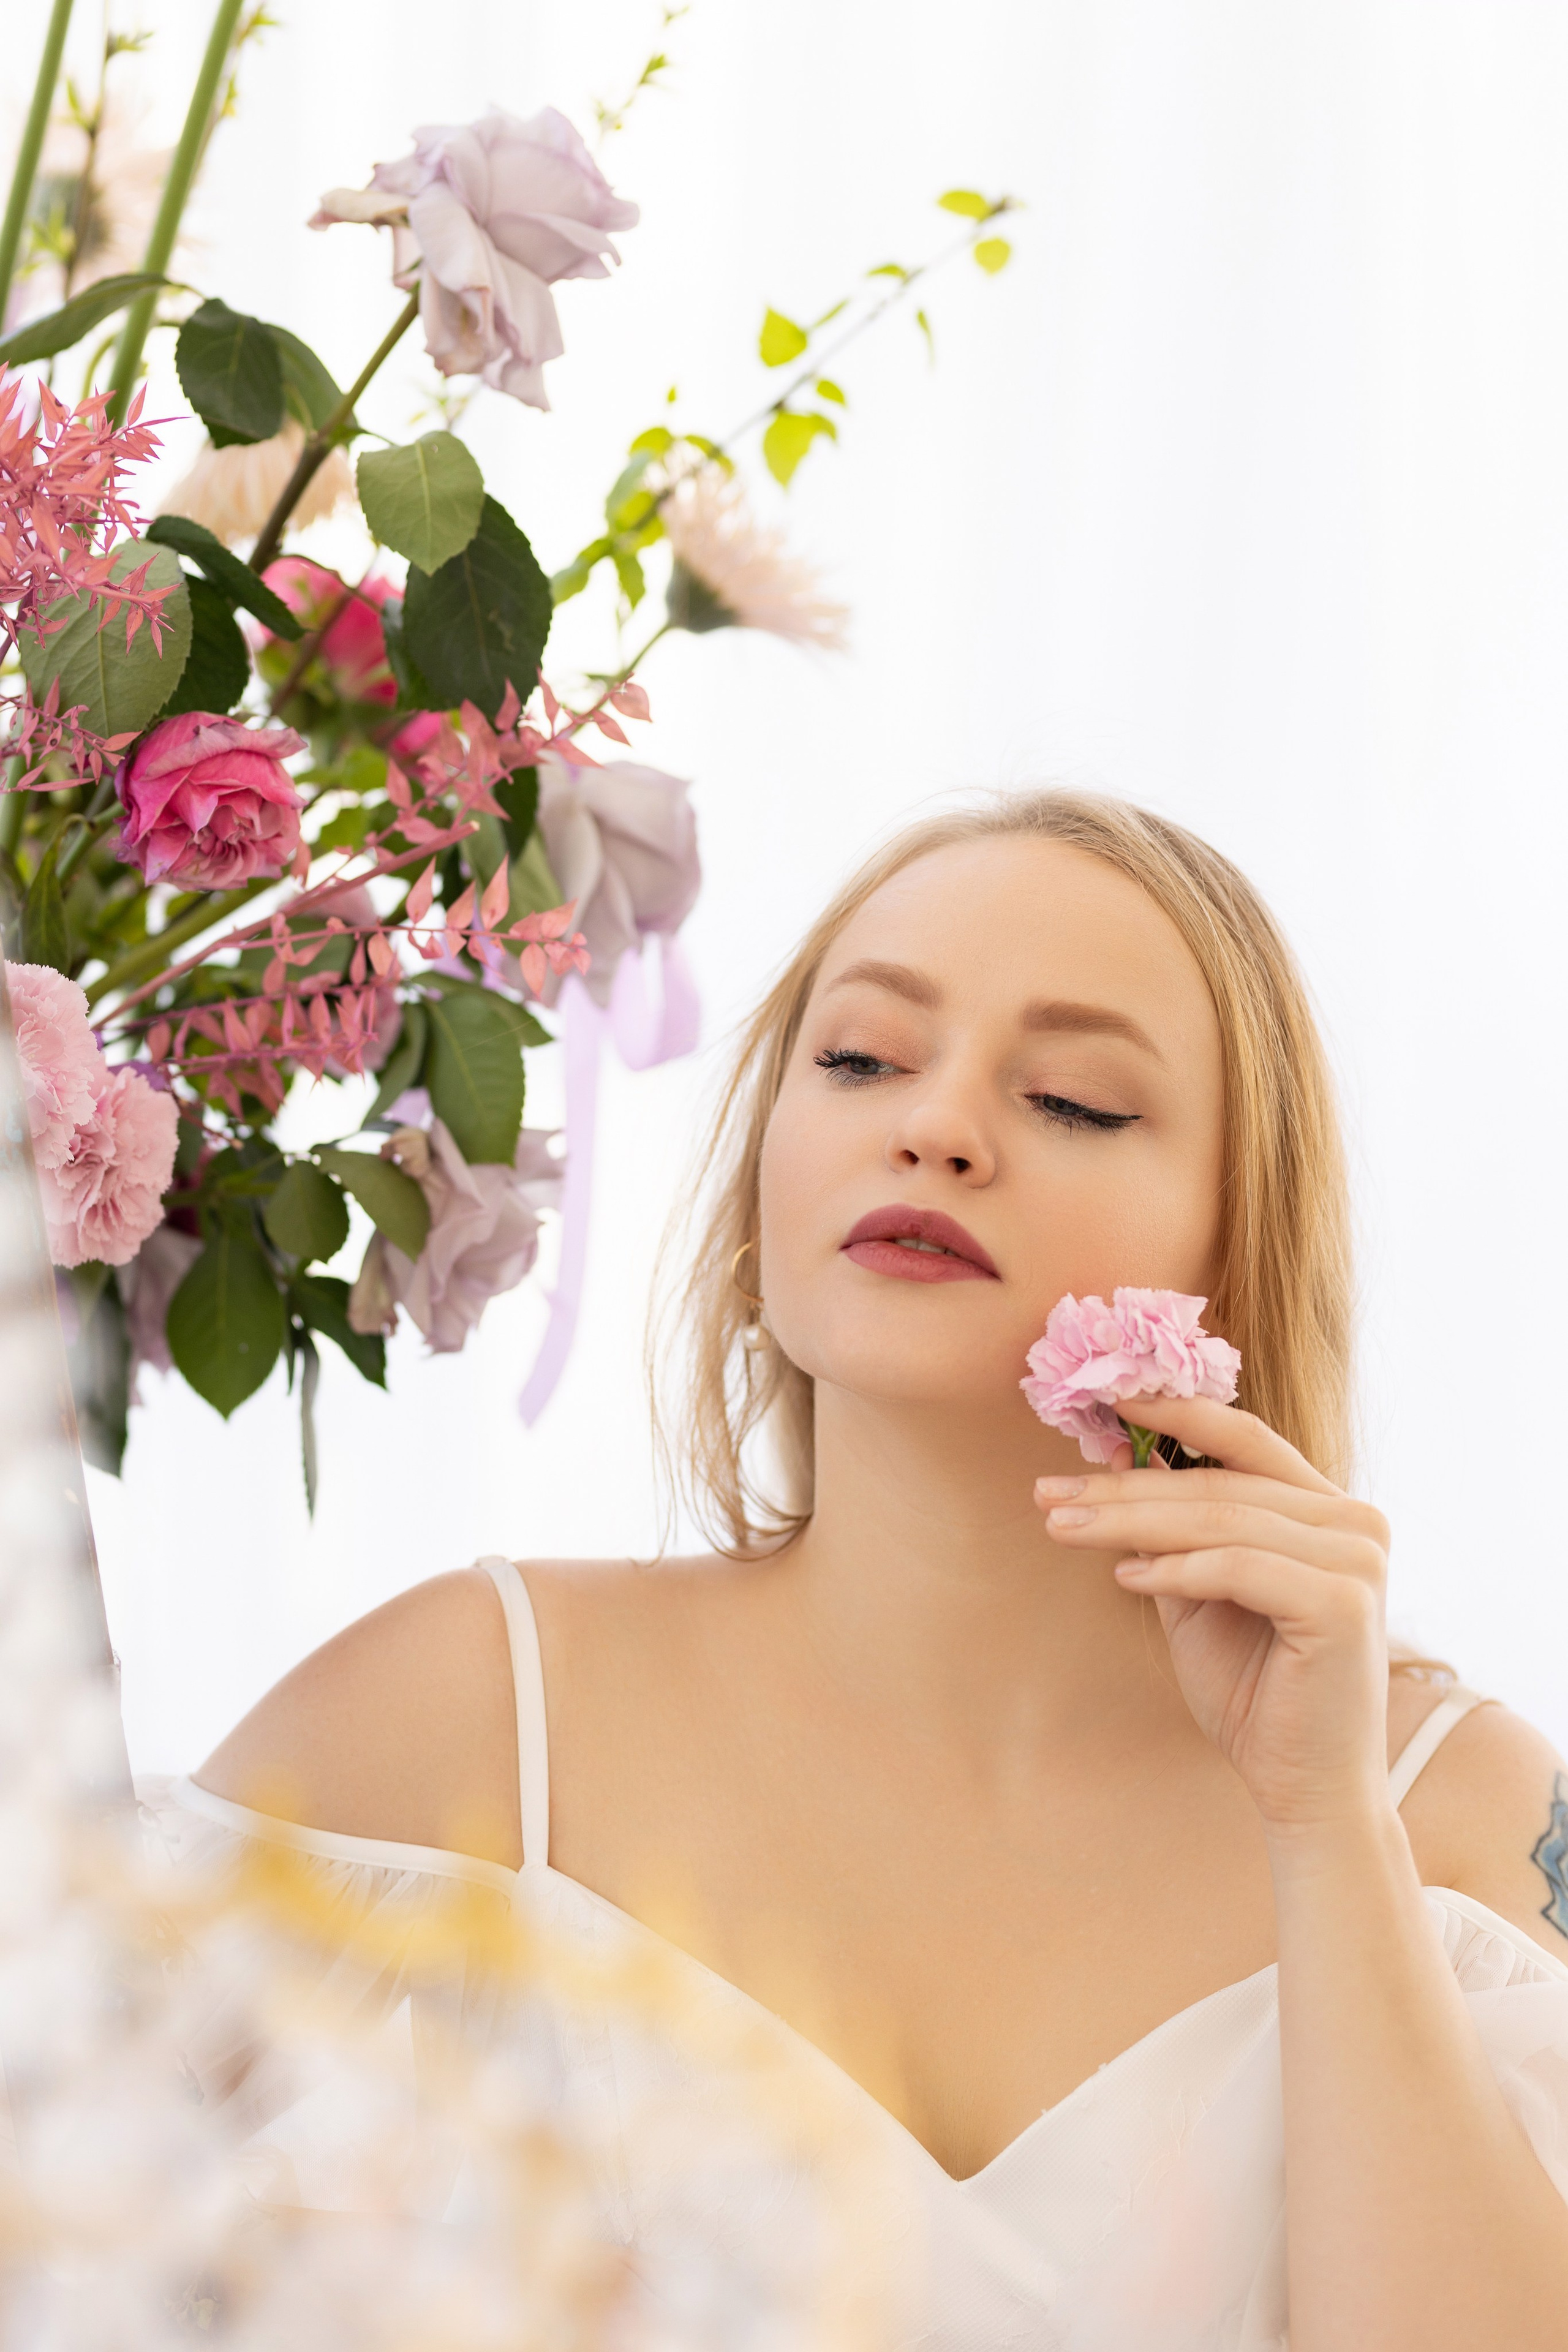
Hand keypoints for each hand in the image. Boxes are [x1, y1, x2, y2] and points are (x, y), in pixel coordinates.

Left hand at [1035, 1396, 1392, 1833]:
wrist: (1305, 1788)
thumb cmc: (1254, 1692)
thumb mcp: (1199, 1595)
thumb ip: (1171, 1529)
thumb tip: (1115, 1454)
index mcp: (1329, 1509)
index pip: (1244, 1439)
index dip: (1173, 1414)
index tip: (1099, 1405)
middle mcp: (1356, 1520)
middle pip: (1218, 1482)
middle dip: (1123, 1486)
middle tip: (1047, 1491)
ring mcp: (1357, 1558)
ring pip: (1221, 1518)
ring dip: (1129, 1521)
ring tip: (1061, 1526)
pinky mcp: (1343, 1602)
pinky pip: (1237, 1566)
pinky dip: (1174, 1569)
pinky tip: (1123, 1577)